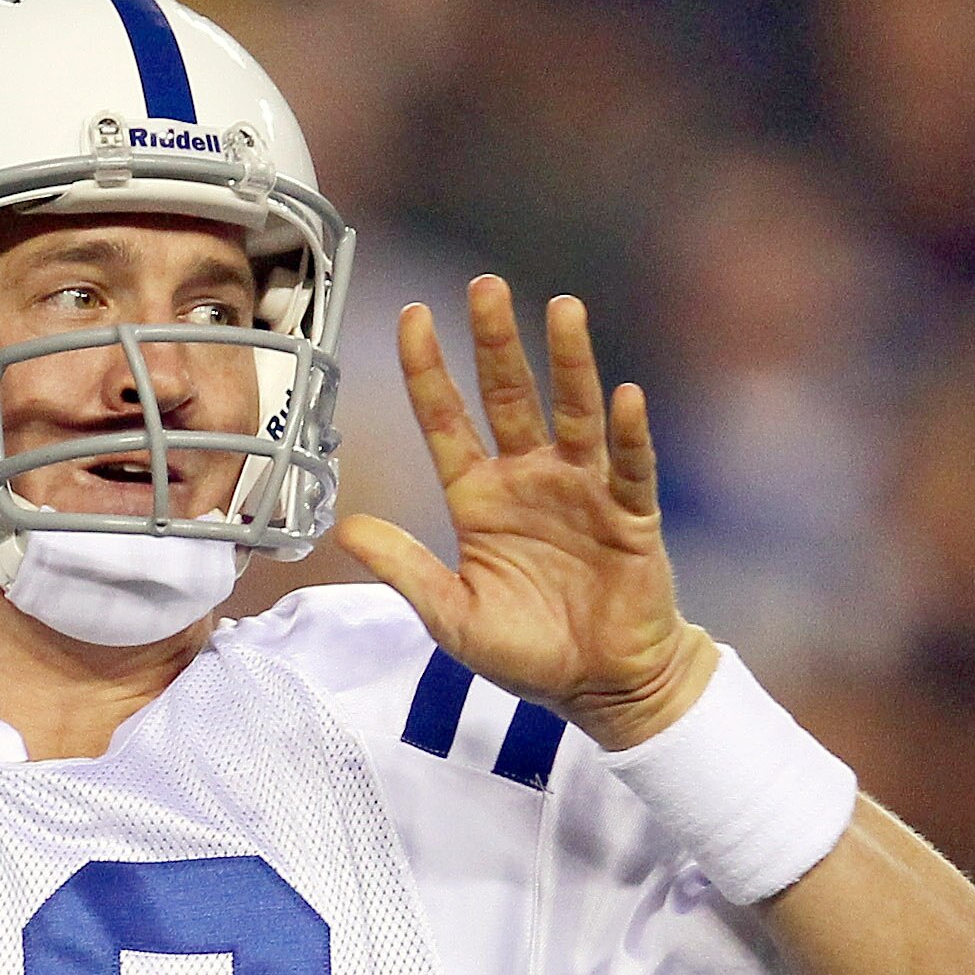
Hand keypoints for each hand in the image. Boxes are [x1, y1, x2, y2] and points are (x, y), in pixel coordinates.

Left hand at [334, 278, 716, 751]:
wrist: (601, 689)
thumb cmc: (525, 652)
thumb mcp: (451, 617)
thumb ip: (405, 570)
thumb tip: (345, 528)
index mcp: (478, 500)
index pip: (446, 423)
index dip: (428, 371)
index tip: (413, 316)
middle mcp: (529, 480)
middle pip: (509, 398)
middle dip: (496, 343)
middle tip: (485, 285)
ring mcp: (582, 492)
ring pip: (574, 413)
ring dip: (569, 363)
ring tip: (563, 310)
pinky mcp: (630, 515)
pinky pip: (629, 467)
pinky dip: (627, 434)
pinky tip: (624, 396)